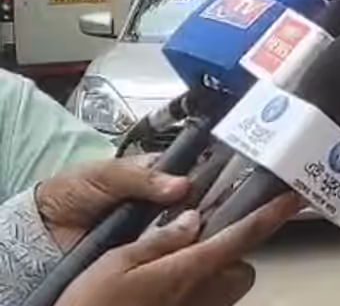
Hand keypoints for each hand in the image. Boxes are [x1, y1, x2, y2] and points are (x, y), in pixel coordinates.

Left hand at [35, 157, 189, 250]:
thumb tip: (182, 184)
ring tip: (189, 231)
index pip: (188, 173)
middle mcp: (157, 201)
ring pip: (180, 227)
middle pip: (189, 203)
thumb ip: (143, 177)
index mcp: (152, 174)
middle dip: (194, 209)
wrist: (42, 229)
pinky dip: (168, 248)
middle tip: (199, 213)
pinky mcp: (141, 250)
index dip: (200, 180)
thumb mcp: (107, 174)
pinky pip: (162, 249)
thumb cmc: (72, 191)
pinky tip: (176, 247)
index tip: (212, 188)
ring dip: (184, 230)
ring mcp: (150, 227)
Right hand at [54, 194, 301, 305]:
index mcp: (190, 269)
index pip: (243, 235)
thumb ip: (161, 239)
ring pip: (226, 286)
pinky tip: (165, 293)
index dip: (272, 214)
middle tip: (191, 248)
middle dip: (226, 254)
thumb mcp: (117, 263)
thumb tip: (193, 219)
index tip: (295, 198)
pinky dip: (197, 292)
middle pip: (240, 266)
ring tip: (169, 274)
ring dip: (211, 276)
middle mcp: (205, 294)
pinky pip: (210, 301)